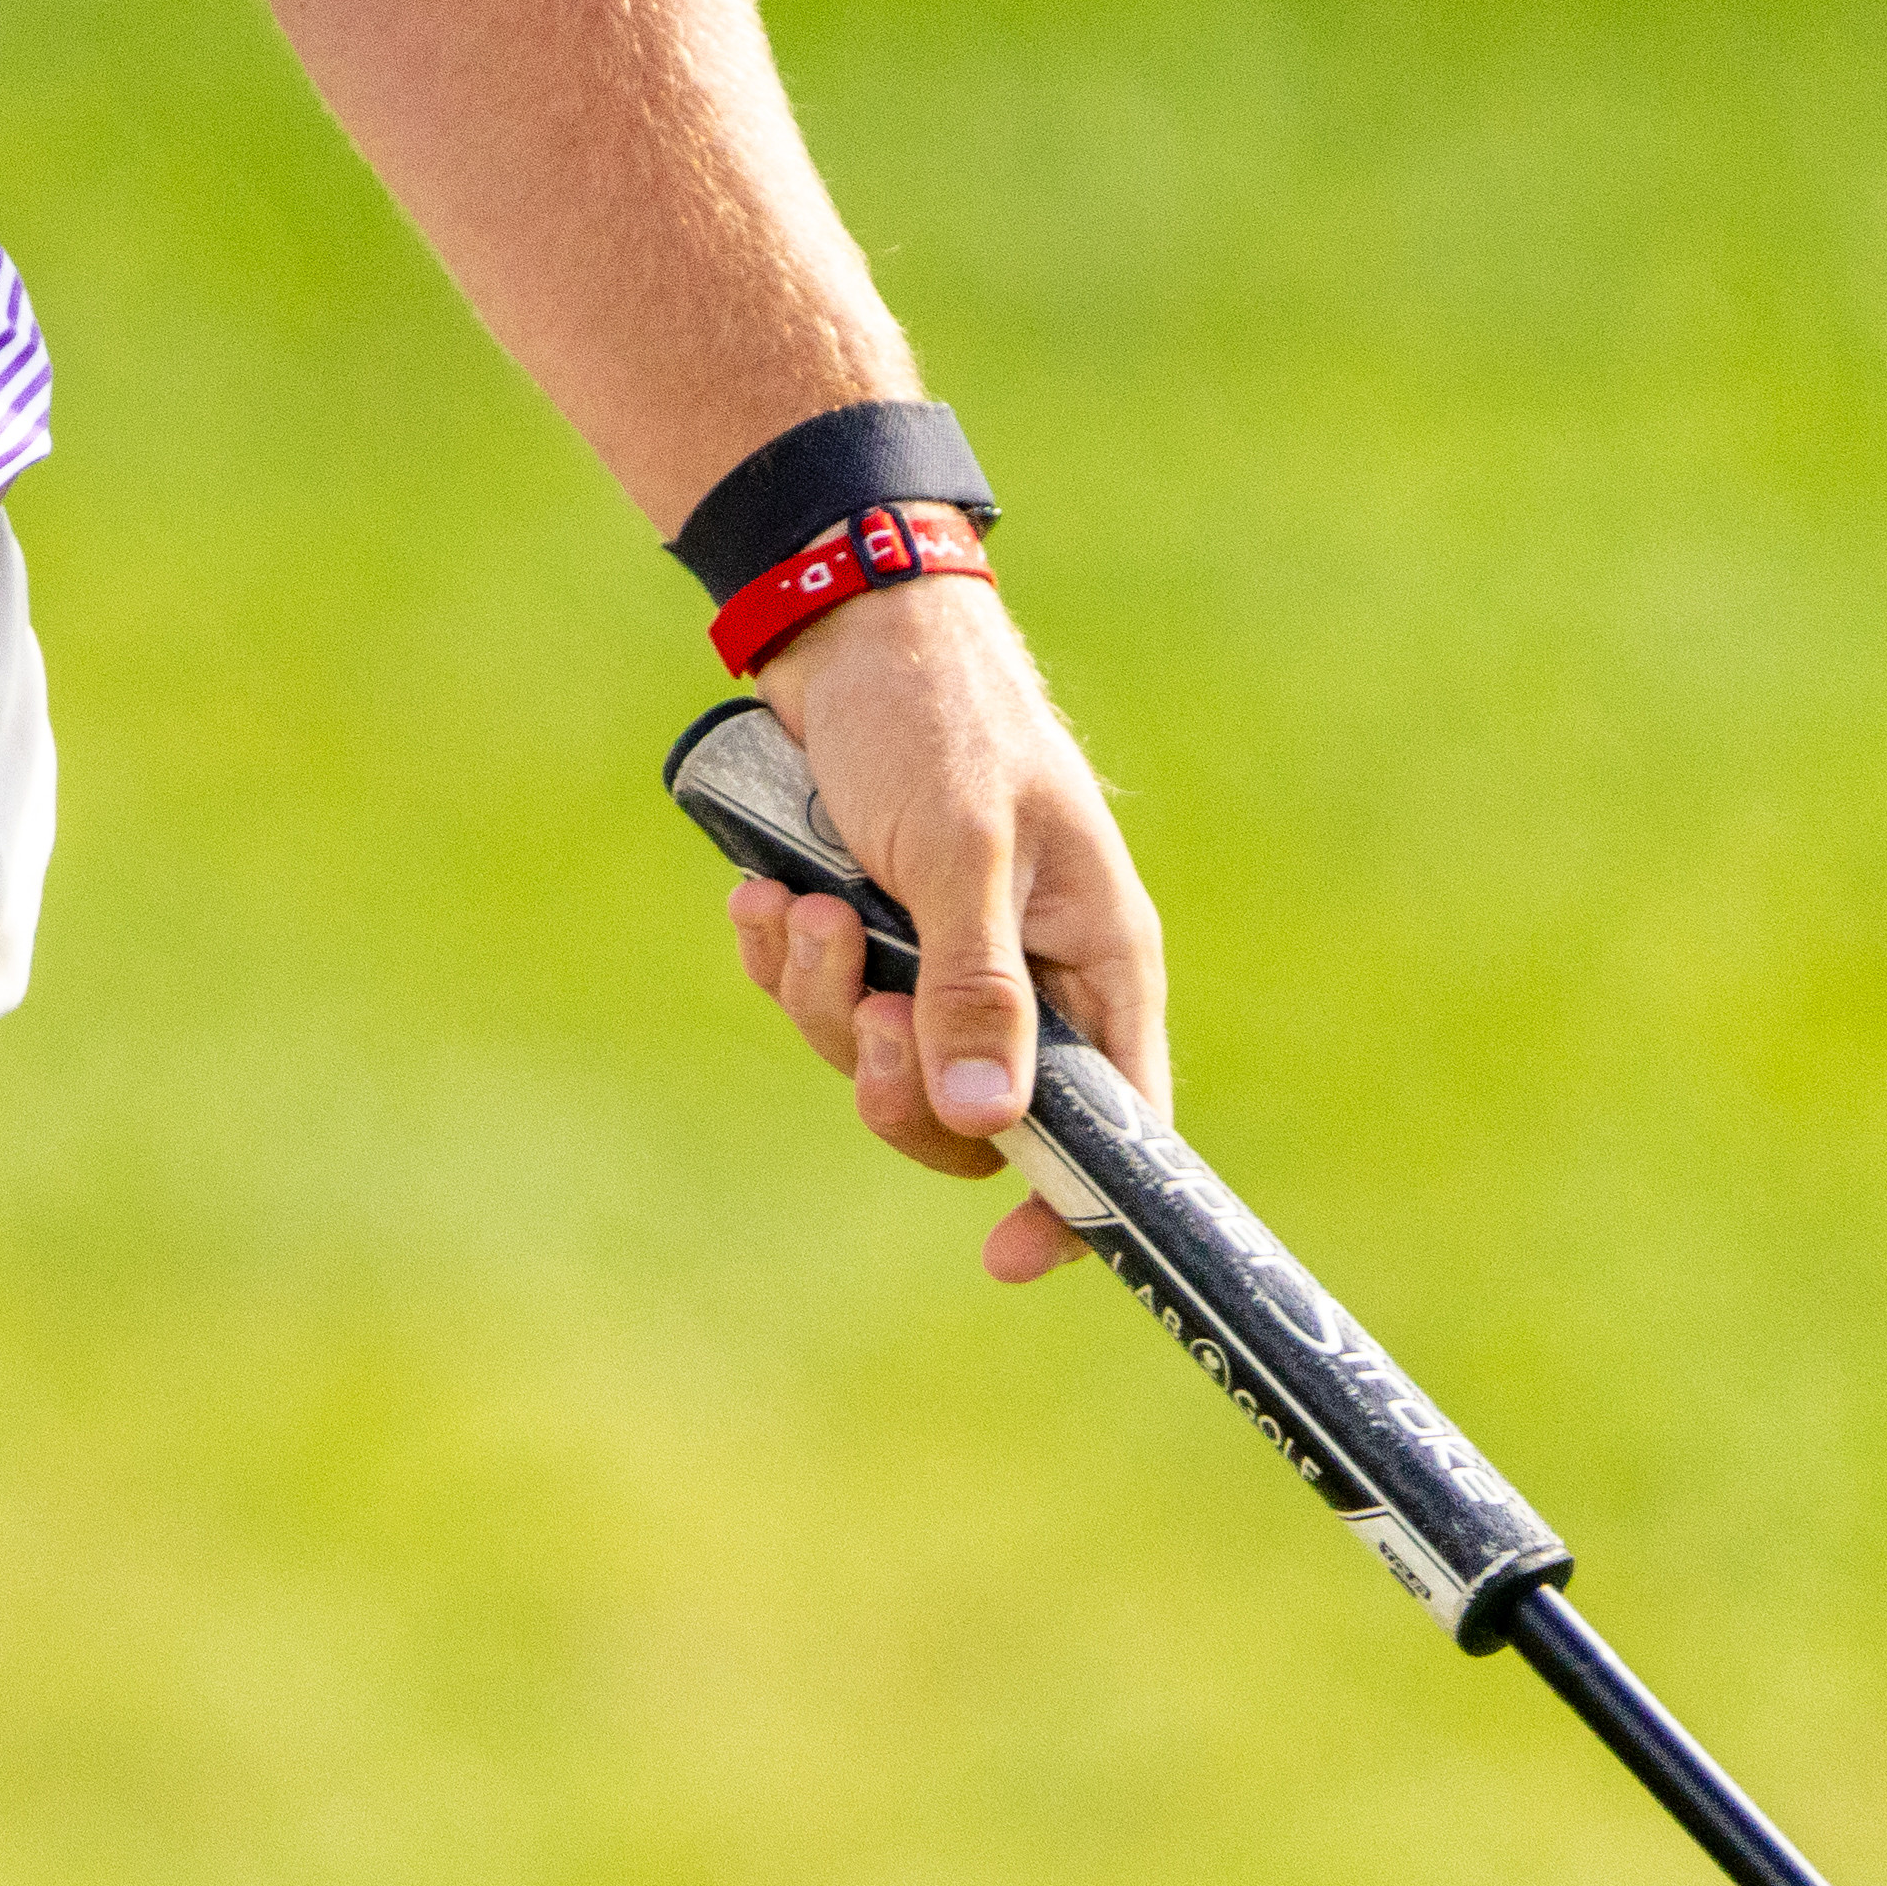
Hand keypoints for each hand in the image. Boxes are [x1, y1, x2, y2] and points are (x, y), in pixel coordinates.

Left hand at [711, 574, 1168, 1286]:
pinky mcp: (874, 934)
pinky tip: (765, 896)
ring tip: (802, 908)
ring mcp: (946, 960)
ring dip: (823, 998)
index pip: (1121, 1126)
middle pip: (972, 1118)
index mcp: (1097, 962)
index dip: (1076, 1203)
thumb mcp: (963, 850)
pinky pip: (821, 1003)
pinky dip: (786, 960)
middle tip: (858, 1008)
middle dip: (894, 1081)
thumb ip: (978, 985)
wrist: (849, 630)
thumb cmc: (937, 721)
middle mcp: (1031, 978)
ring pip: (877, 1061)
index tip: (1008, 1255)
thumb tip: (995, 1122)